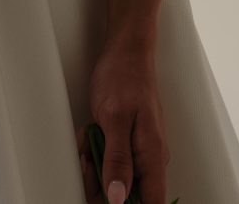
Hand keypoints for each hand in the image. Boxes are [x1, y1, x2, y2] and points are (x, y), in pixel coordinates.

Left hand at [77, 37, 170, 203]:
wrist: (125, 50)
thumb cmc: (124, 76)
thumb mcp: (115, 117)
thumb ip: (118, 159)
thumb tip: (119, 198)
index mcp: (152, 155)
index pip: (152, 202)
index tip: (104, 200)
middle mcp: (148, 157)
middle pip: (128, 194)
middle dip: (101, 184)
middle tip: (85, 162)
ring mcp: (137, 149)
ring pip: (115, 177)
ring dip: (95, 166)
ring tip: (85, 143)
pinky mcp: (125, 140)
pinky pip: (110, 159)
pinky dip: (95, 152)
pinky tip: (88, 136)